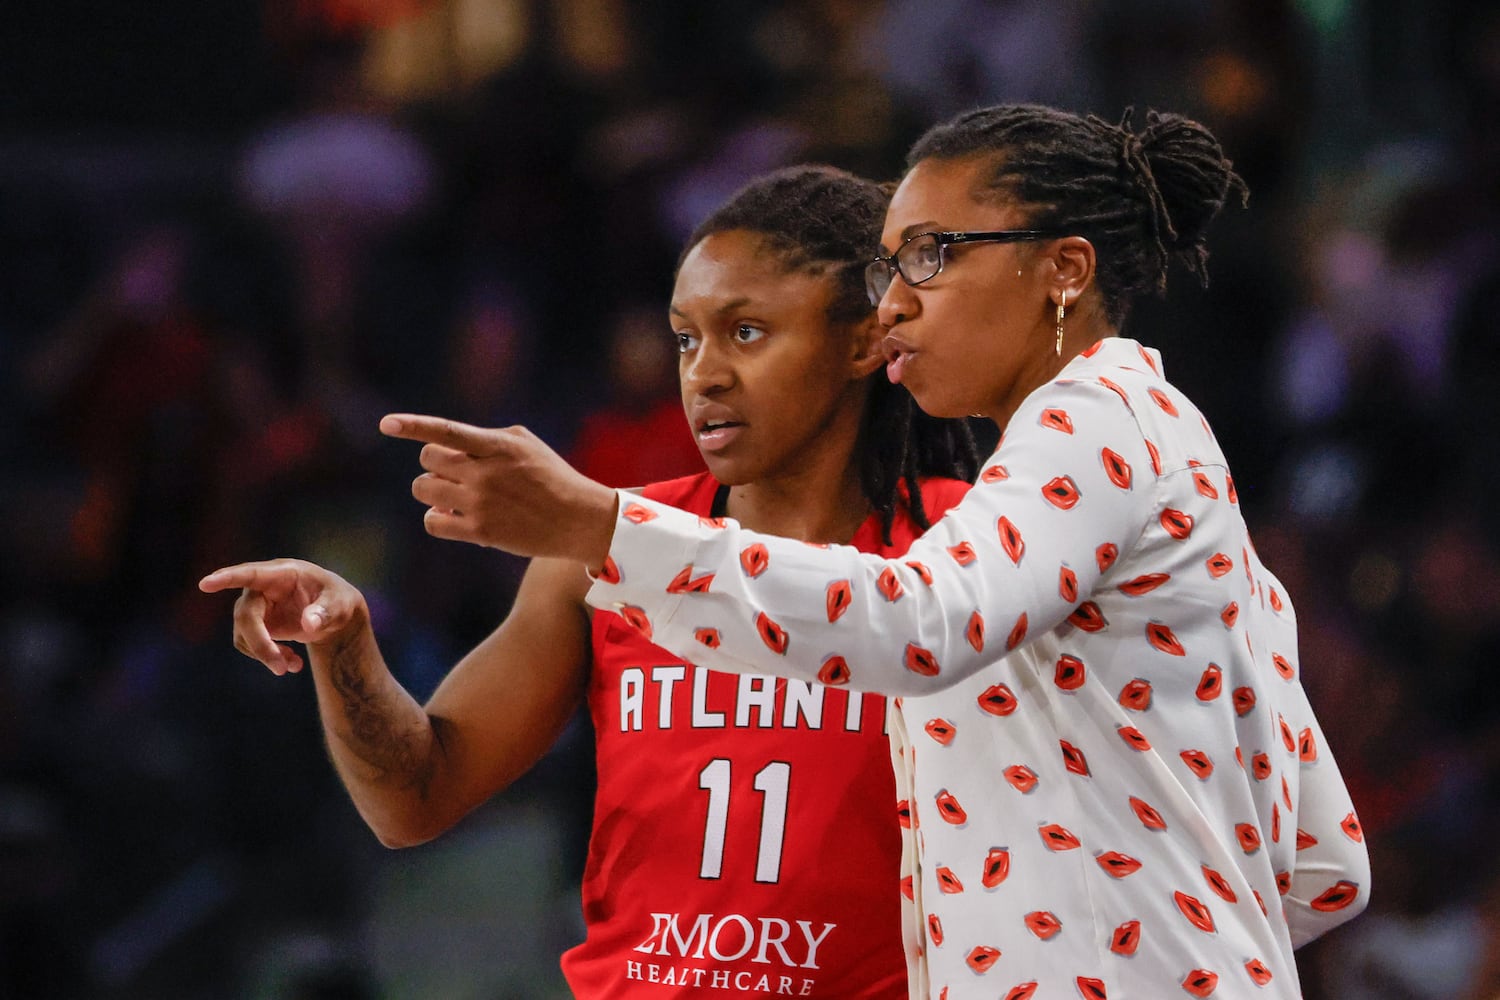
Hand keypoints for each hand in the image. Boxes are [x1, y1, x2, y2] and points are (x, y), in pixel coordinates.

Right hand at [198, 559, 368, 674]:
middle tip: (281, 668)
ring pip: (244, 633)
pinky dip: (268, 657)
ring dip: (266, 654)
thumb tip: (309, 625)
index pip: (250, 573)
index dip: (227, 578)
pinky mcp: (255, 624)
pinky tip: (292, 663)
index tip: (206, 583)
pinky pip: (250, 645)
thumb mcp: (341, 605)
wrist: (335, 615)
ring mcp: (256, 606)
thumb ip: (326, 612)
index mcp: (283, 573)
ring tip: (294, 665)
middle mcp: (263, 587)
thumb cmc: (338, 601)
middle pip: (246, 615)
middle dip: (261, 643)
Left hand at [379, 414, 618, 567]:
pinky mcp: (480, 531)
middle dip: (436, 464)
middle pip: (429, 460)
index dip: (413, 426)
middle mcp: (486, 472)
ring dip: (431, 489)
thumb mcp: (526, 445)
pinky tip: (450, 514)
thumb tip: (446, 450)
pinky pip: (432, 521)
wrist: (578, 519)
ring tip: (450, 494)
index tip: (386, 425)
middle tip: (456, 472)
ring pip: (424, 489)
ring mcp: (481, 502)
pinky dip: (435, 516)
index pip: (446, 431)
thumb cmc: (551, 477)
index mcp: (498, 445)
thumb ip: (486, 439)